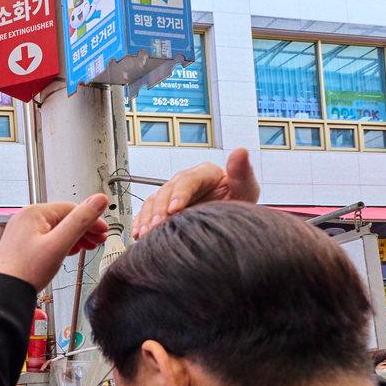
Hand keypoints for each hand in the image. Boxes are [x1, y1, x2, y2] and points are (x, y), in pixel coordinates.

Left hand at [0, 195, 109, 289]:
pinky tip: (69, 251)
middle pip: (63, 218)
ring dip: (74, 237)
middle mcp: (25, 219)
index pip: (71, 209)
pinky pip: (46, 238)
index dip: (91, 220)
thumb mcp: (59, 244)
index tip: (103, 230)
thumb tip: (99, 200)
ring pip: (56, 229)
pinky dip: (61, 243)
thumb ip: (81, 220)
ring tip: (87, 247)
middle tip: (98, 240)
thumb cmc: (26, 271)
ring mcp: (22, 232)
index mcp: (33, 213)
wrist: (4, 293)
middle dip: (84, 229)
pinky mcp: (21, 245)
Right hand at [131, 147, 259, 239]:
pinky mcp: (163, 209)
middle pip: (166, 191)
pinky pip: (146, 213)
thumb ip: (242, 172)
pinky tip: (138, 234)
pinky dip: (140, 223)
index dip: (179, 194)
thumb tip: (240, 151)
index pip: (187, 180)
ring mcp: (172, 195)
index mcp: (204, 173)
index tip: (173, 209)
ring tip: (146, 233)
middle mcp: (185, 182)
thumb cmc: (239, 204)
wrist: (231, 222)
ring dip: (147, 218)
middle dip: (159, 210)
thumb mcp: (246, 189)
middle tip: (156, 226)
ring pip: (153, 202)